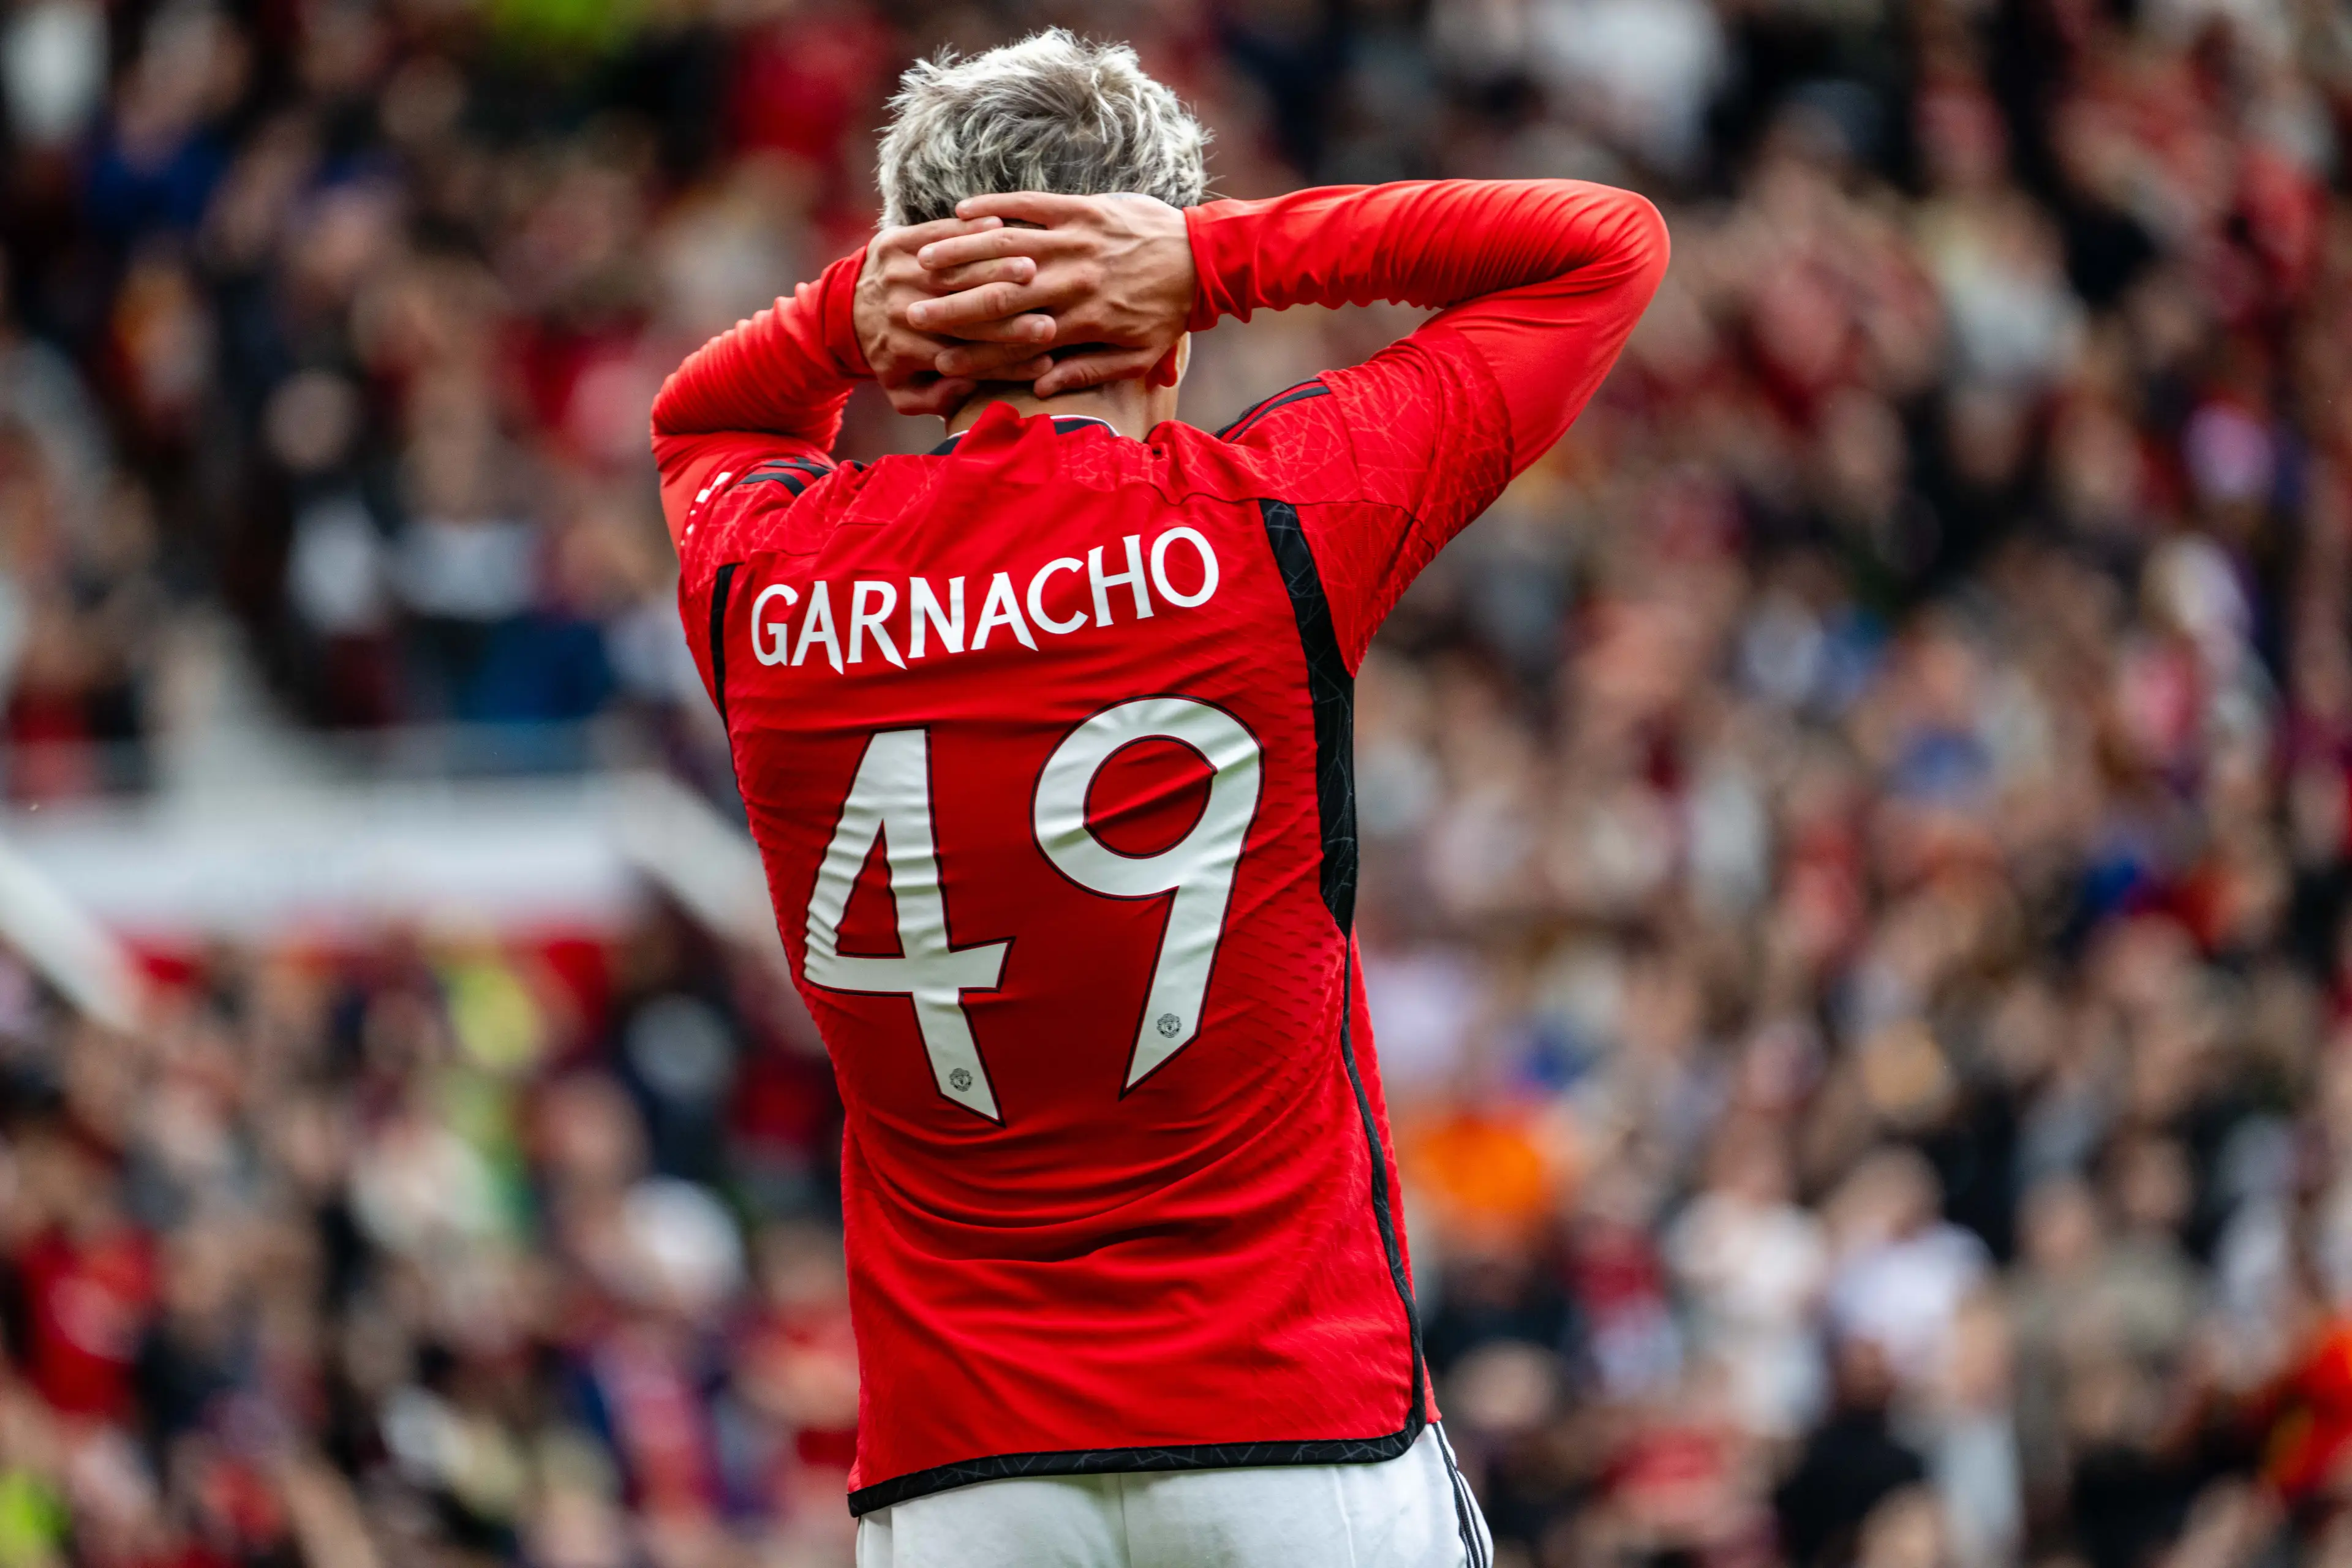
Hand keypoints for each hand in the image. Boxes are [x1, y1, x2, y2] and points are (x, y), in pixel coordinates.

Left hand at [855, 216, 1058, 416]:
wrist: (838, 312)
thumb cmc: (886, 357)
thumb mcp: (902, 392)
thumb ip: (936, 400)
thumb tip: (968, 387)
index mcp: (907, 350)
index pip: (967, 357)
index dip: (1008, 361)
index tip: (1045, 362)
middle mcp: (902, 311)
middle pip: (965, 315)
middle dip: (1009, 319)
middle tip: (1049, 322)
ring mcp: (897, 274)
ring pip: (955, 272)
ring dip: (996, 269)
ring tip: (1033, 271)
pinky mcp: (894, 243)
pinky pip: (936, 233)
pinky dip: (969, 231)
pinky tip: (1002, 229)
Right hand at [905, 193, 1196, 397]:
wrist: (1204, 259)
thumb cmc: (1169, 313)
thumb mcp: (1137, 356)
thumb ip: (1089, 372)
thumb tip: (1041, 386)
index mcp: (1083, 322)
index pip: (1017, 339)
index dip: (975, 351)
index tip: (936, 359)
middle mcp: (1074, 281)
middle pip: (1001, 295)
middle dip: (953, 304)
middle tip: (908, 310)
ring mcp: (1077, 241)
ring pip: (1007, 247)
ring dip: (961, 252)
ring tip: (922, 260)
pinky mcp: (1082, 209)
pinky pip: (1031, 205)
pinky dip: (996, 207)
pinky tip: (963, 212)